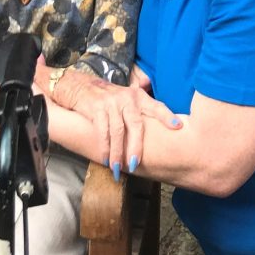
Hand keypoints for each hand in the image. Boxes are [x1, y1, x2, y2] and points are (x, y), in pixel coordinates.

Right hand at [51, 65, 180, 178]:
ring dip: (117, 153)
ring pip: (118, 132)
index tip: (178, 127)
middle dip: (136, 147)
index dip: (166, 116)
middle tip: (136, 165)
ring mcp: (110, 103)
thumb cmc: (104, 96)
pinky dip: (104, 147)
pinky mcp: (96, 108)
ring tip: (118, 169)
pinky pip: (102, 131)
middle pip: (136, 125)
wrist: (76, 85)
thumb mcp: (124, 97)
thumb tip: (155, 130)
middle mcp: (126, 98)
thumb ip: (138, 109)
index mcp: (137, 96)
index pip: (155, 106)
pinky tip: (105, 159)